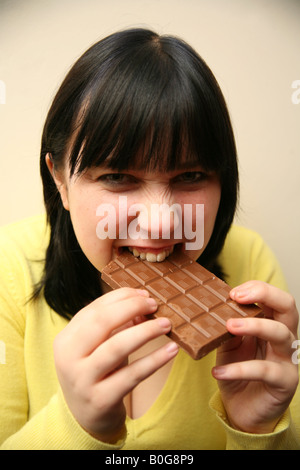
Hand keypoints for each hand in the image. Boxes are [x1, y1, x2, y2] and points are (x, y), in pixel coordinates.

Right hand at [53, 288, 178, 442]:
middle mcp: (68, 358)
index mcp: (65, 340)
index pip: (93, 310)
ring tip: (166, 324)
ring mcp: (83, 380)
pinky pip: (132, 375)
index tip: (143, 294)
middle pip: (101, 323)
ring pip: (116, 347)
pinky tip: (171, 351)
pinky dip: (154, 360)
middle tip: (154, 305)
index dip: (120, 298)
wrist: (84, 418)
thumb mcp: (96, 347)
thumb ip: (113, 325)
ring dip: (145, 332)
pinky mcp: (101, 400)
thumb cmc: (95, 372)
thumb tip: (143, 305)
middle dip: (131, 308)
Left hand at [212, 281, 298, 433]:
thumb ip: (227, 327)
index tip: (233, 292)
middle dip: (265, 295)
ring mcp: (287, 359)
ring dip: (254, 325)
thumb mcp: (229, 344)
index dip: (257, 289)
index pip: (274, 298)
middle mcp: (284, 338)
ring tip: (228, 326)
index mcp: (272, 324)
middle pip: (288, 307)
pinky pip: (264, 370)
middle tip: (237, 297)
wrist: (242, 409)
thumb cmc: (238, 370)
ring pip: (280, 334)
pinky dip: (239, 369)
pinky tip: (218, 372)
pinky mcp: (284, 382)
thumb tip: (215, 306)